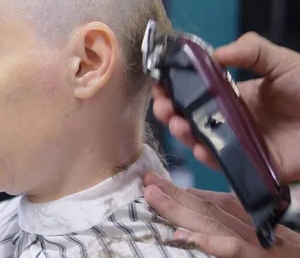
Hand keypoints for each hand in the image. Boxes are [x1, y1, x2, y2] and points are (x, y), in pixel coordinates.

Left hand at [143, 172, 299, 256]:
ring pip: (214, 223)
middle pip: (209, 208)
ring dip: (180, 210)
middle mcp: (253, 228)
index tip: (153, 180)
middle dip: (175, 194)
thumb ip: (227, 223)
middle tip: (147, 183)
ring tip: (153, 197)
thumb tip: (187, 222)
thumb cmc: (285, 253)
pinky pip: (233, 249)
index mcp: (251, 221)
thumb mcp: (260, 235)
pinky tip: (181, 236)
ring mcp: (258, 245)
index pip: (213, 201)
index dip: (183, 190)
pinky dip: (208, 241)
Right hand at [152, 32, 299, 181]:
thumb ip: (250, 50)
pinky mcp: (249, 163)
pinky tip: (200, 146)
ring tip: (176, 123)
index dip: (173, 89)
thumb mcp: (281, 61)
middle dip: (169, 112)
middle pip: (189, 118)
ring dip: (182, 133)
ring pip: (199, 141)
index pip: (193, 93)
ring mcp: (237, 142)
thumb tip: (214, 52)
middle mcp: (229, 120)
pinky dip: (207, 156)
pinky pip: (222, 163)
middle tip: (162, 106)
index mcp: (232, 95)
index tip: (160, 83)